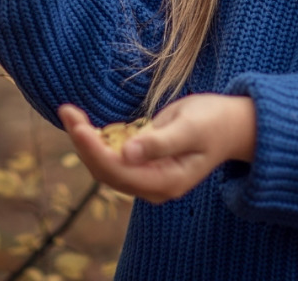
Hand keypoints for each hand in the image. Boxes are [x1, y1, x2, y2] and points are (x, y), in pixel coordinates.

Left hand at [57, 94, 256, 204]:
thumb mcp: (189, 128)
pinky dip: (96, 140)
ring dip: (85, 141)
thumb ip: (160, 143)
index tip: (77, 126)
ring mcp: (147, 177)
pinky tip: (83, 122)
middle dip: (84, 143)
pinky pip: (111, 157)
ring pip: (105, 165)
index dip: (94, 150)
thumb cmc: (213, 122)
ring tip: (70, 112)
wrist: (230, 125)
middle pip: (106, 171)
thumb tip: (126, 154)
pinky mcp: (142, 165)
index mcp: (166, 182)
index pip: (119, 172)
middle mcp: (153, 186)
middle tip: (67, 111)